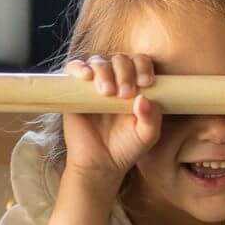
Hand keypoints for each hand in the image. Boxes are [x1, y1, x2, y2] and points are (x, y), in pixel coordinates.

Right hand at [61, 52, 160, 202]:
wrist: (100, 164)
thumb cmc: (126, 148)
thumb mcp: (147, 136)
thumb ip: (152, 118)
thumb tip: (143, 98)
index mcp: (135, 85)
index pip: (140, 62)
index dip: (143, 67)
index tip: (145, 83)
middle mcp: (115, 80)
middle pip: (120, 59)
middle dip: (124, 72)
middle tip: (124, 94)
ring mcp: (93, 83)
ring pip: (98, 62)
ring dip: (105, 71)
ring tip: (107, 92)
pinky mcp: (73, 90)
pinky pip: (73, 68)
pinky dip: (79, 67)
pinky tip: (86, 76)